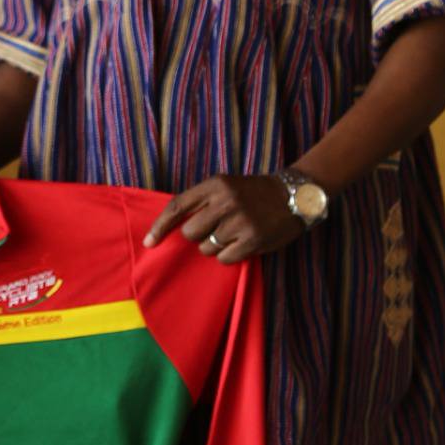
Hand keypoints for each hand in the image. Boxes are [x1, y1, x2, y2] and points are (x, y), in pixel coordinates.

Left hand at [144, 174, 303, 263]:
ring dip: (216, 246)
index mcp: (215, 185)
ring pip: (206, 248)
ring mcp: (239, 221)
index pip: (177, 207)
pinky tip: (244, 243)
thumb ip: (201, 201)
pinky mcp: (252, 239)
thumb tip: (172, 227)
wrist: (295, 195)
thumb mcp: (225, 187)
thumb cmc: (253, 194)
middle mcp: (225, 202)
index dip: (160, 226)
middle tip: (215, 230)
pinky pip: (225, 259)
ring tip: (234, 234)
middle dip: (198, 236)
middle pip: (190, 233)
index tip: (149, 242)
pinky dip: (230, 255)